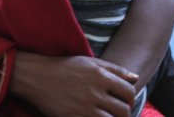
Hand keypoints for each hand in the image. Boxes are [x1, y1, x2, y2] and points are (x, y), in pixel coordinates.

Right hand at [10, 52, 137, 116]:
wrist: (37, 76)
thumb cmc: (65, 67)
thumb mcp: (90, 62)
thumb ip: (115, 70)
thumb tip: (136, 78)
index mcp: (100, 76)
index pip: (129, 92)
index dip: (130, 98)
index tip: (123, 100)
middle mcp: (95, 92)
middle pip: (123, 110)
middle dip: (123, 113)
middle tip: (116, 112)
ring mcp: (84, 107)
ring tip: (106, 115)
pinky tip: (94, 116)